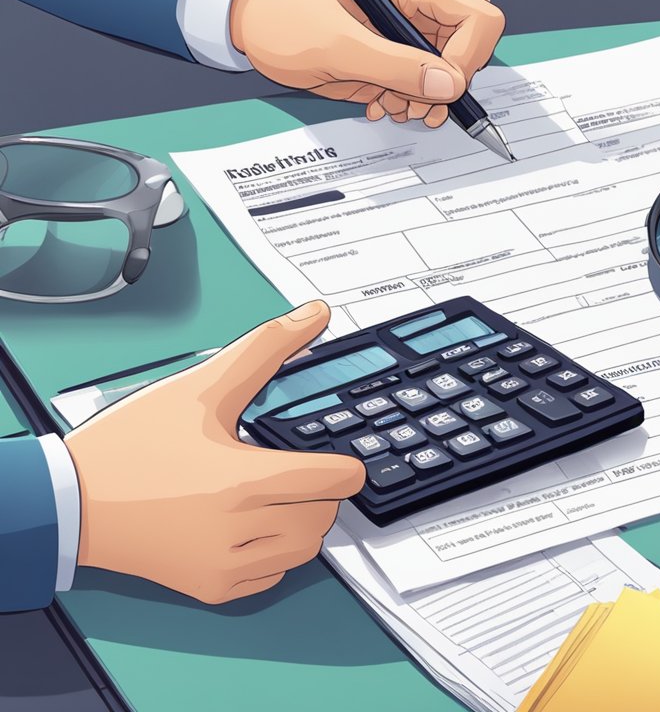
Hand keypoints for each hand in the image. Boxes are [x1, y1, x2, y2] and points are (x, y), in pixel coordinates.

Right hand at [65, 301, 365, 603]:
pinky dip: (274, 551)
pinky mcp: (213, 587)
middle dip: (319, 490)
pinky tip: (248, 524)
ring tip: (269, 495)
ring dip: (302, 521)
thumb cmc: (129, 448)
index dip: (344, 465)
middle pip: (325, 514)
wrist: (71, 501)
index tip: (336, 459)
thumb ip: (265, 348)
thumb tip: (314, 314)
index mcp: (242, 482)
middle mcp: (238, 530)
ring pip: (305, 548)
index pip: (337, 481)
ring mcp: (226, 565)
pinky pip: (273, 574)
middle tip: (288, 470)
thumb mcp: (201, 387)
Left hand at [230, 0, 504, 126]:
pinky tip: (384, 101)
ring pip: (450, 63)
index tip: (441, 87)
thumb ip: (395, 67)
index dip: (468, 57)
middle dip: (448, 80)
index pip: (477, 14)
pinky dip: (412, 96)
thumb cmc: (277, 12)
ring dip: (429, 95)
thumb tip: (449, 86)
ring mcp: (406, 16)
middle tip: (416, 103)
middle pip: (470, 41)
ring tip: (396, 105)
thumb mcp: (336, 45)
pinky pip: (424, 74)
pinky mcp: (393, 41)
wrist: (243, 12)